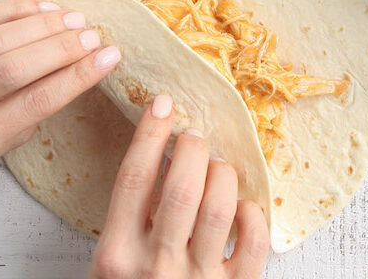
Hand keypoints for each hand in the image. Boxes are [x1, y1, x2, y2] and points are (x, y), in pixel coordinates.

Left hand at [0, 0, 121, 182]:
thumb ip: (28, 112)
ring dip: (44, 25)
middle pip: (18, 67)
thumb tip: (73, 70)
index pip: (38, 101)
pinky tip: (42, 8)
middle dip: (64, 47)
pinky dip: (15, 9)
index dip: (80, 75)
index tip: (109, 58)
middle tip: (92, 36)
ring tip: (74, 19)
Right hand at [90, 95, 269, 278]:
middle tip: (195, 136)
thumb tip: (158, 158)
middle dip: (193, 149)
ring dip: (223, 175)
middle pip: (180, 186)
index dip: (150, 134)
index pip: (132, 179)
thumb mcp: (113, 266)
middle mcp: (154, 267)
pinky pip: (254, 241)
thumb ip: (129, 221)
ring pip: (219, 206)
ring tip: (218, 168)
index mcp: (115, 257)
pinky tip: (245, 207)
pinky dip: (254, 214)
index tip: (162, 104)